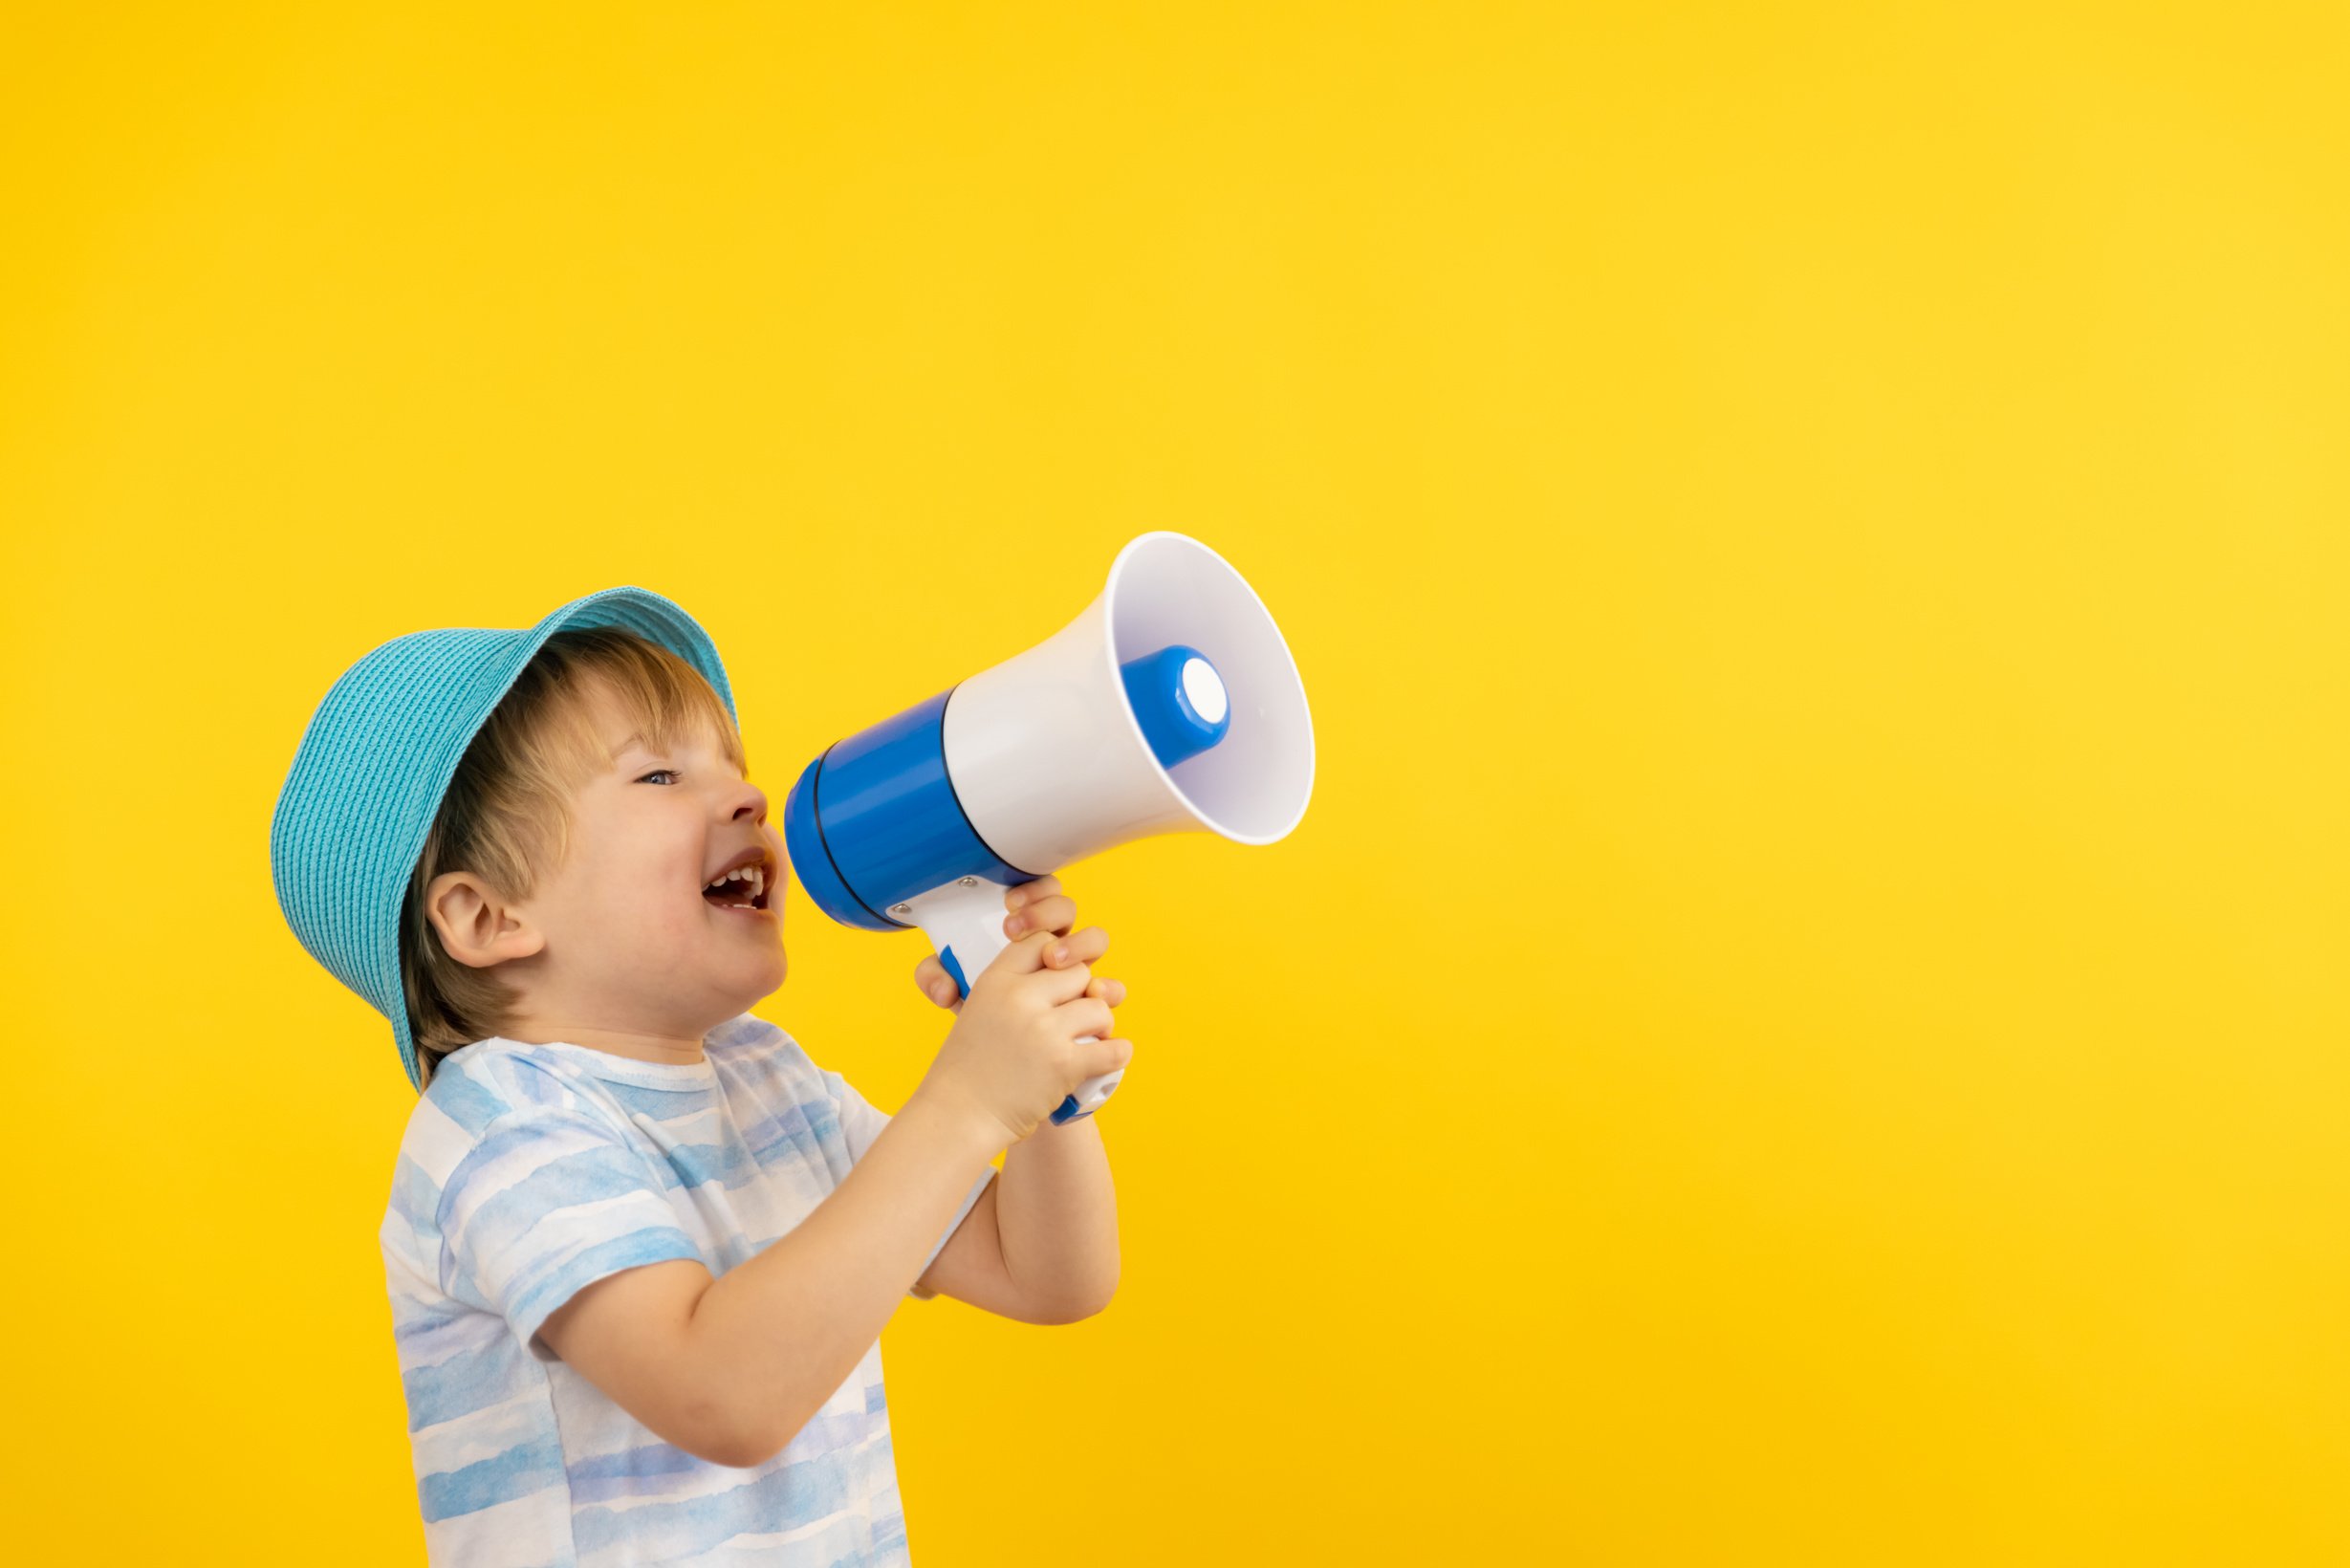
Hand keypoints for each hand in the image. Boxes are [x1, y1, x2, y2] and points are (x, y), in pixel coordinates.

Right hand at [909, 875, 1133, 1146]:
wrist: (959, 1116)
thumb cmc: (968, 1068)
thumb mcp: (976, 1010)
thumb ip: (1013, 987)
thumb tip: (1071, 974)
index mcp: (995, 980)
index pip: (1043, 942)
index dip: (1057, 958)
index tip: (1057, 978)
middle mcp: (1020, 997)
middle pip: (1079, 972)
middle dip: (1081, 994)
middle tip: (1073, 1017)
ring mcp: (1043, 1030)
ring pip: (1099, 1007)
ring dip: (1100, 1025)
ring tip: (1088, 1040)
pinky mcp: (1064, 1063)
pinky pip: (1113, 1048)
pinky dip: (1117, 1053)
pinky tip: (1110, 1056)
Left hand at [912, 874, 1128, 1015]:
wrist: (995, 1063)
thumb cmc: (980, 1017)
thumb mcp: (952, 993)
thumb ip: (935, 977)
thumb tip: (944, 985)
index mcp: (1027, 931)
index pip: (1041, 892)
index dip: (1032, 892)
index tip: (1008, 909)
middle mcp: (1056, 946)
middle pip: (1067, 909)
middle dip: (1046, 914)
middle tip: (1016, 931)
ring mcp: (1078, 973)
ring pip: (1095, 940)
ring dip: (1078, 944)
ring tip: (1053, 961)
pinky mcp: (1092, 1005)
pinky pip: (1110, 989)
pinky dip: (1106, 988)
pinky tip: (1091, 993)